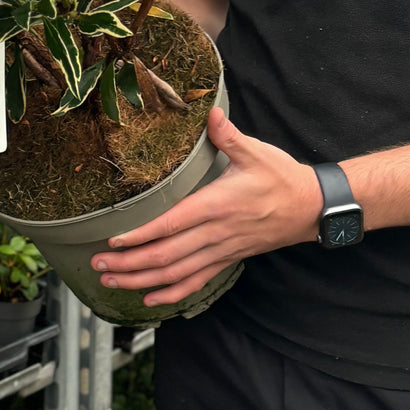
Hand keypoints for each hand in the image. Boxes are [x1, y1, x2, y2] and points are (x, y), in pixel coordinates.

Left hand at [91, 109, 321, 306]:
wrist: (311, 208)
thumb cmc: (281, 177)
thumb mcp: (256, 151)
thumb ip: (227, 134)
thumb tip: (209, 112)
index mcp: (217, 204)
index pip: (172, 224)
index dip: (141, 235)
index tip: (114, 239)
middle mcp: (216, 233)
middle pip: (166, 256)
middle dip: (129, 262)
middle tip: (98, 263)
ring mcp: (221, 250)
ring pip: (176, 273)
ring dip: (141, 279)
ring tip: (111, 279)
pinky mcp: (227, 259)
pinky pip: (196, 282)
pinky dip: (171, 292)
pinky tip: (149, 297)